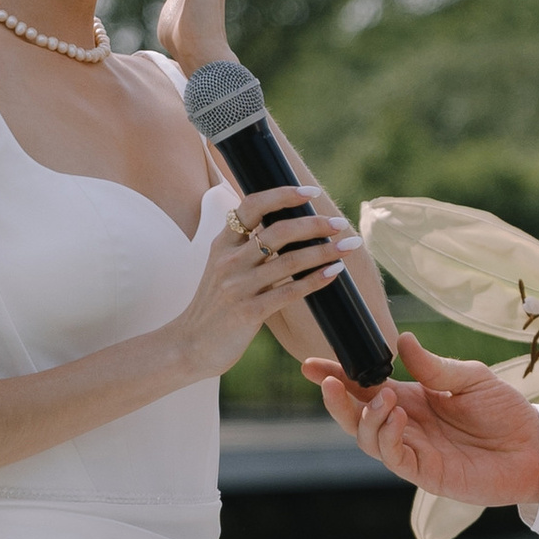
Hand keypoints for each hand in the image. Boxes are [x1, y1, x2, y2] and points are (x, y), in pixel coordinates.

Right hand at [171, 182, 347, 381]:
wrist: (189, 346)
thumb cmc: (214, 307)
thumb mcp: (222, 269)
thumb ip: (245, 248)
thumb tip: (285, 228)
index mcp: (222, 245)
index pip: (252, 206)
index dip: (283, 195)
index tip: (311, 192)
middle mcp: (229, 261)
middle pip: (278, 231)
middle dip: (314, 224)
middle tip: (340, 223)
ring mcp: (238, 287)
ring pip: (289, 260)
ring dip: (324, 251)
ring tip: (348, 246)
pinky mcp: (248, 312)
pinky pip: (289, 291)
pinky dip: (315, 280)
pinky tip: (334, 273)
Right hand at [305, 334, 538, 507]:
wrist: (533, 447)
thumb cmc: (504, 411)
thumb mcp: (471, 377)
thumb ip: (434, 366)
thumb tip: (402, 341)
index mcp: (412, 398)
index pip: (364, 387)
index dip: (336, 376)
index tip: (310, 364)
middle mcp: (405, 424)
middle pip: (356, 415)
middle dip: (336, 400)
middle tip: (328, 381)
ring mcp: (412, 450)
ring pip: (367, 438)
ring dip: (366, 417)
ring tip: (385, 397)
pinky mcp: (424, 472)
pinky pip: (392, 457)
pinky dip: (387, 437)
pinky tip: (397, 416)